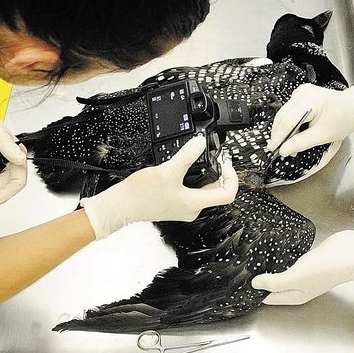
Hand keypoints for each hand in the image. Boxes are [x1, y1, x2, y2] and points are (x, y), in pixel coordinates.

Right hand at [81, 136, 238, 238]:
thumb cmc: (141, 195)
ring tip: (198, 159)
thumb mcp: (168, 170)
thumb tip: (200, 143)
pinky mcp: (174, 203)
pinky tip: (183, 167)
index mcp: (194, 204)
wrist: (121, 206)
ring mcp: (183, 207)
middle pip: (217, 191)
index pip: (227, 194)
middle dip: (218, 173)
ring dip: (205, 174)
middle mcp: (191, 209)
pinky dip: (192, 178)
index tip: (225, 164)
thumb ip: (187, 156)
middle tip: (213, 158)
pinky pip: (191, 191)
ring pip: (204, 190)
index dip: (232, 177)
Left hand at [251, 230, 353, 303]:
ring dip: (273, 269)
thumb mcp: (295, 278)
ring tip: (256, 260)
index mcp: (296, 296)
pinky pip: (293, 260)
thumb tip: (255, 284)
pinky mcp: (311, 258)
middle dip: (263, 281)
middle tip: (244, 271)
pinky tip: (276, 250)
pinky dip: (284, 257)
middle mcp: (301, 286)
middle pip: (277, 286)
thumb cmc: (324, 269)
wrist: (351, 253)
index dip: (256, 293)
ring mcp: (307, 272)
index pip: (271, 298)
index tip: (241, 285)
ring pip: (285, 273)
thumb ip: (274, 282)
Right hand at [267, 84, 353, 156]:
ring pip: (283, 114)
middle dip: (279, 134)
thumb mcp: (322, 136)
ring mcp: (301, 92)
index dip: (279, 136)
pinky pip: (288, 111)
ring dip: (283, 130)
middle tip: (279, 150)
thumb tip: (283, 150)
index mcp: (311, 101)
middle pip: (282, 116)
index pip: (288, 120)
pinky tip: (292, 134)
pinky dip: (288, 124)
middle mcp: (303, 93)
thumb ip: (301, 143)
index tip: (273, 149)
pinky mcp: (300, 95)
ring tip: (287, 145)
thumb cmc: (343, 120)